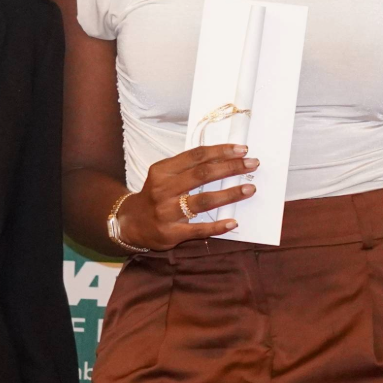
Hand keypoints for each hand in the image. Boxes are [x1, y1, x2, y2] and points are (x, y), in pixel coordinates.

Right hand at [114, 144, 257, 250]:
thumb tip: (224, 158)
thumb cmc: (155, 195)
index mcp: (162, 170)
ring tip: (249, 189)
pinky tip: (233, 222)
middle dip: (230, 168)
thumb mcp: (164, 175)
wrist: (130, 223)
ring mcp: (166, 212)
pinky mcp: (170, 233)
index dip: (220, 151)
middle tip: (252, 164)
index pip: (196, 156)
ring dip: (229, 195)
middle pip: (202, 175)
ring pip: (203, 201)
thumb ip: (188, 167)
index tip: (242, 149)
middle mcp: (163, 189)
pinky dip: (217, 226)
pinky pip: (198, 230)